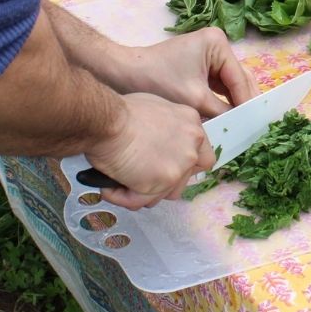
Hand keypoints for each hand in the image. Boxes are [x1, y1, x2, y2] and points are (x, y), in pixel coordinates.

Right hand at [85, 93, 214, 209]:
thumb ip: (167, 129)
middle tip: (141, 176)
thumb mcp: (156, 110)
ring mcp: (181, 165)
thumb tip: (157, 144)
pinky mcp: (164, 182)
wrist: (107, 121)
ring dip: (144, 192)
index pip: (203, 156)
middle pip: (186, 178)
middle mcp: (193, 145)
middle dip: (164, 182)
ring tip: (121, 180)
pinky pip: (142, 201)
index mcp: (192, 125)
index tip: (167, 167)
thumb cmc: (121, 112)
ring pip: (166, 194)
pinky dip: (124, 197)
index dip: (185, 166)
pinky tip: (110, 186)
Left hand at [115, 27, 259, 117]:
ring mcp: (210, 56)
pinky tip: (228, 119)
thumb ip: (222, 112)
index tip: (256, 125)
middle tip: (256, 127)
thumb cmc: (158, 80)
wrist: (123, 74)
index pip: (239, 78)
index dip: (247, 103)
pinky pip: (218, 87)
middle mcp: (217, 45)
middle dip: (244, 102)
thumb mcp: (194, 99)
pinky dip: (223, 102)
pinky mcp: (201, 67)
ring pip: (230, 84)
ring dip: (235, 104)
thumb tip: (243, 127)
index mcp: (217, 43)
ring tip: (245, 126)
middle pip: (239, 79)